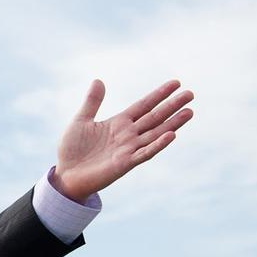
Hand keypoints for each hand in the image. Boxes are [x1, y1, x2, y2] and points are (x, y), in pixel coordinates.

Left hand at [52, 79, 193, 202]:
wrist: (65, 175)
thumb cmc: (72, 150)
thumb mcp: (81, 121)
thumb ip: (92, 102)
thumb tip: (98, 80)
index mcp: (119, 123)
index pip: (144, 105)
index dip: (159, 94)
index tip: (176, 83)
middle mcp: (128, 135)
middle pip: (154, 117)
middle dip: (172, 106)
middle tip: (191, 94)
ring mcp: (128, 149)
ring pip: (155, 133)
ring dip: (172, 123)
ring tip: (189, 112)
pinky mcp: (125, 163)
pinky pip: (145, 153)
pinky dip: (158, 144)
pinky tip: (171, 135)